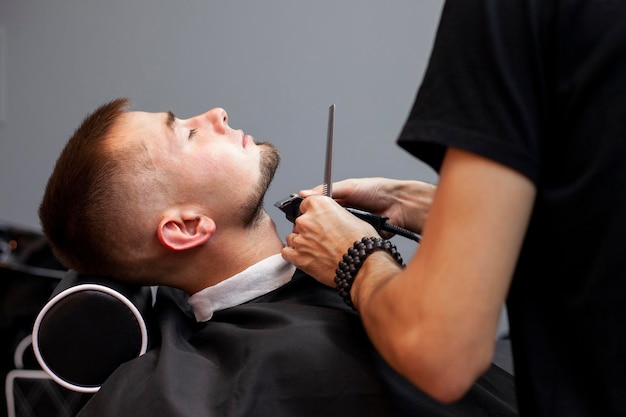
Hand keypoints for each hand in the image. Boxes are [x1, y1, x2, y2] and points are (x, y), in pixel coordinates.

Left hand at [282, 195, 378, 286]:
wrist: (361, 264)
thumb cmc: (361, 243)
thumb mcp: (352, 217)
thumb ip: (334, 214)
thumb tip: (332, 218)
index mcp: (319, 205)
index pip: (306, 204)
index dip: (312, 213)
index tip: (316, 219)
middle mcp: (306, 220)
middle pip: (299, 222)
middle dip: (308, 230)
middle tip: (321, 239)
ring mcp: (300, 239)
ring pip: (292, 237)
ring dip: (301, 243)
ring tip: (317, 250)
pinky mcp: (297, 256)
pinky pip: (287, 253)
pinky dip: (294, 255)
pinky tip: (307, 257)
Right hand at [300, 177, 435, 233]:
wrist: (399, 206)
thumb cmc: (376, 191)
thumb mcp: (349, 187)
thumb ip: (326, 190)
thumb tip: (304, 193)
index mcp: (336, 200)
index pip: (314, 208)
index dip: (306, 212)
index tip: (297, 216)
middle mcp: (339, 215)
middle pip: (320, 223)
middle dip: (315, 226)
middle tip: (308, 228)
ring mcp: (346, 228)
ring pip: (329, 235)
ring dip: (327, 235)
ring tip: (324, 235)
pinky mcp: (354, 238)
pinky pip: (343, 242)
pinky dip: (339, 243)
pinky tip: (336, 243)